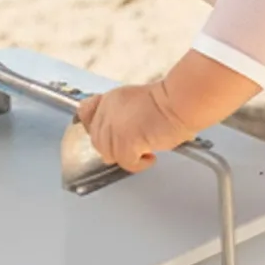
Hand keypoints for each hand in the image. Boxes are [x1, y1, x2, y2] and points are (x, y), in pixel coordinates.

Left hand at [76, 81, 197, 173]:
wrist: (179, 103)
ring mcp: (113, 129)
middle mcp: (107, 113)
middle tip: (134, 147)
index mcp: (110, 100)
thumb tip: (119, 134)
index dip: (94, 125)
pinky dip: (138, 164)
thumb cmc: (169, 104)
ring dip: (126, 156)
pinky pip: (125, 163)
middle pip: (97, 140)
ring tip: (145, 150)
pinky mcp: (124, 143)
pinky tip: (151, 156)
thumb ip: (121, 114)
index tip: (109, 134)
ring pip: (109, 155)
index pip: (85, 112)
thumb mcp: (136, 101)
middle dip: (114, 147)